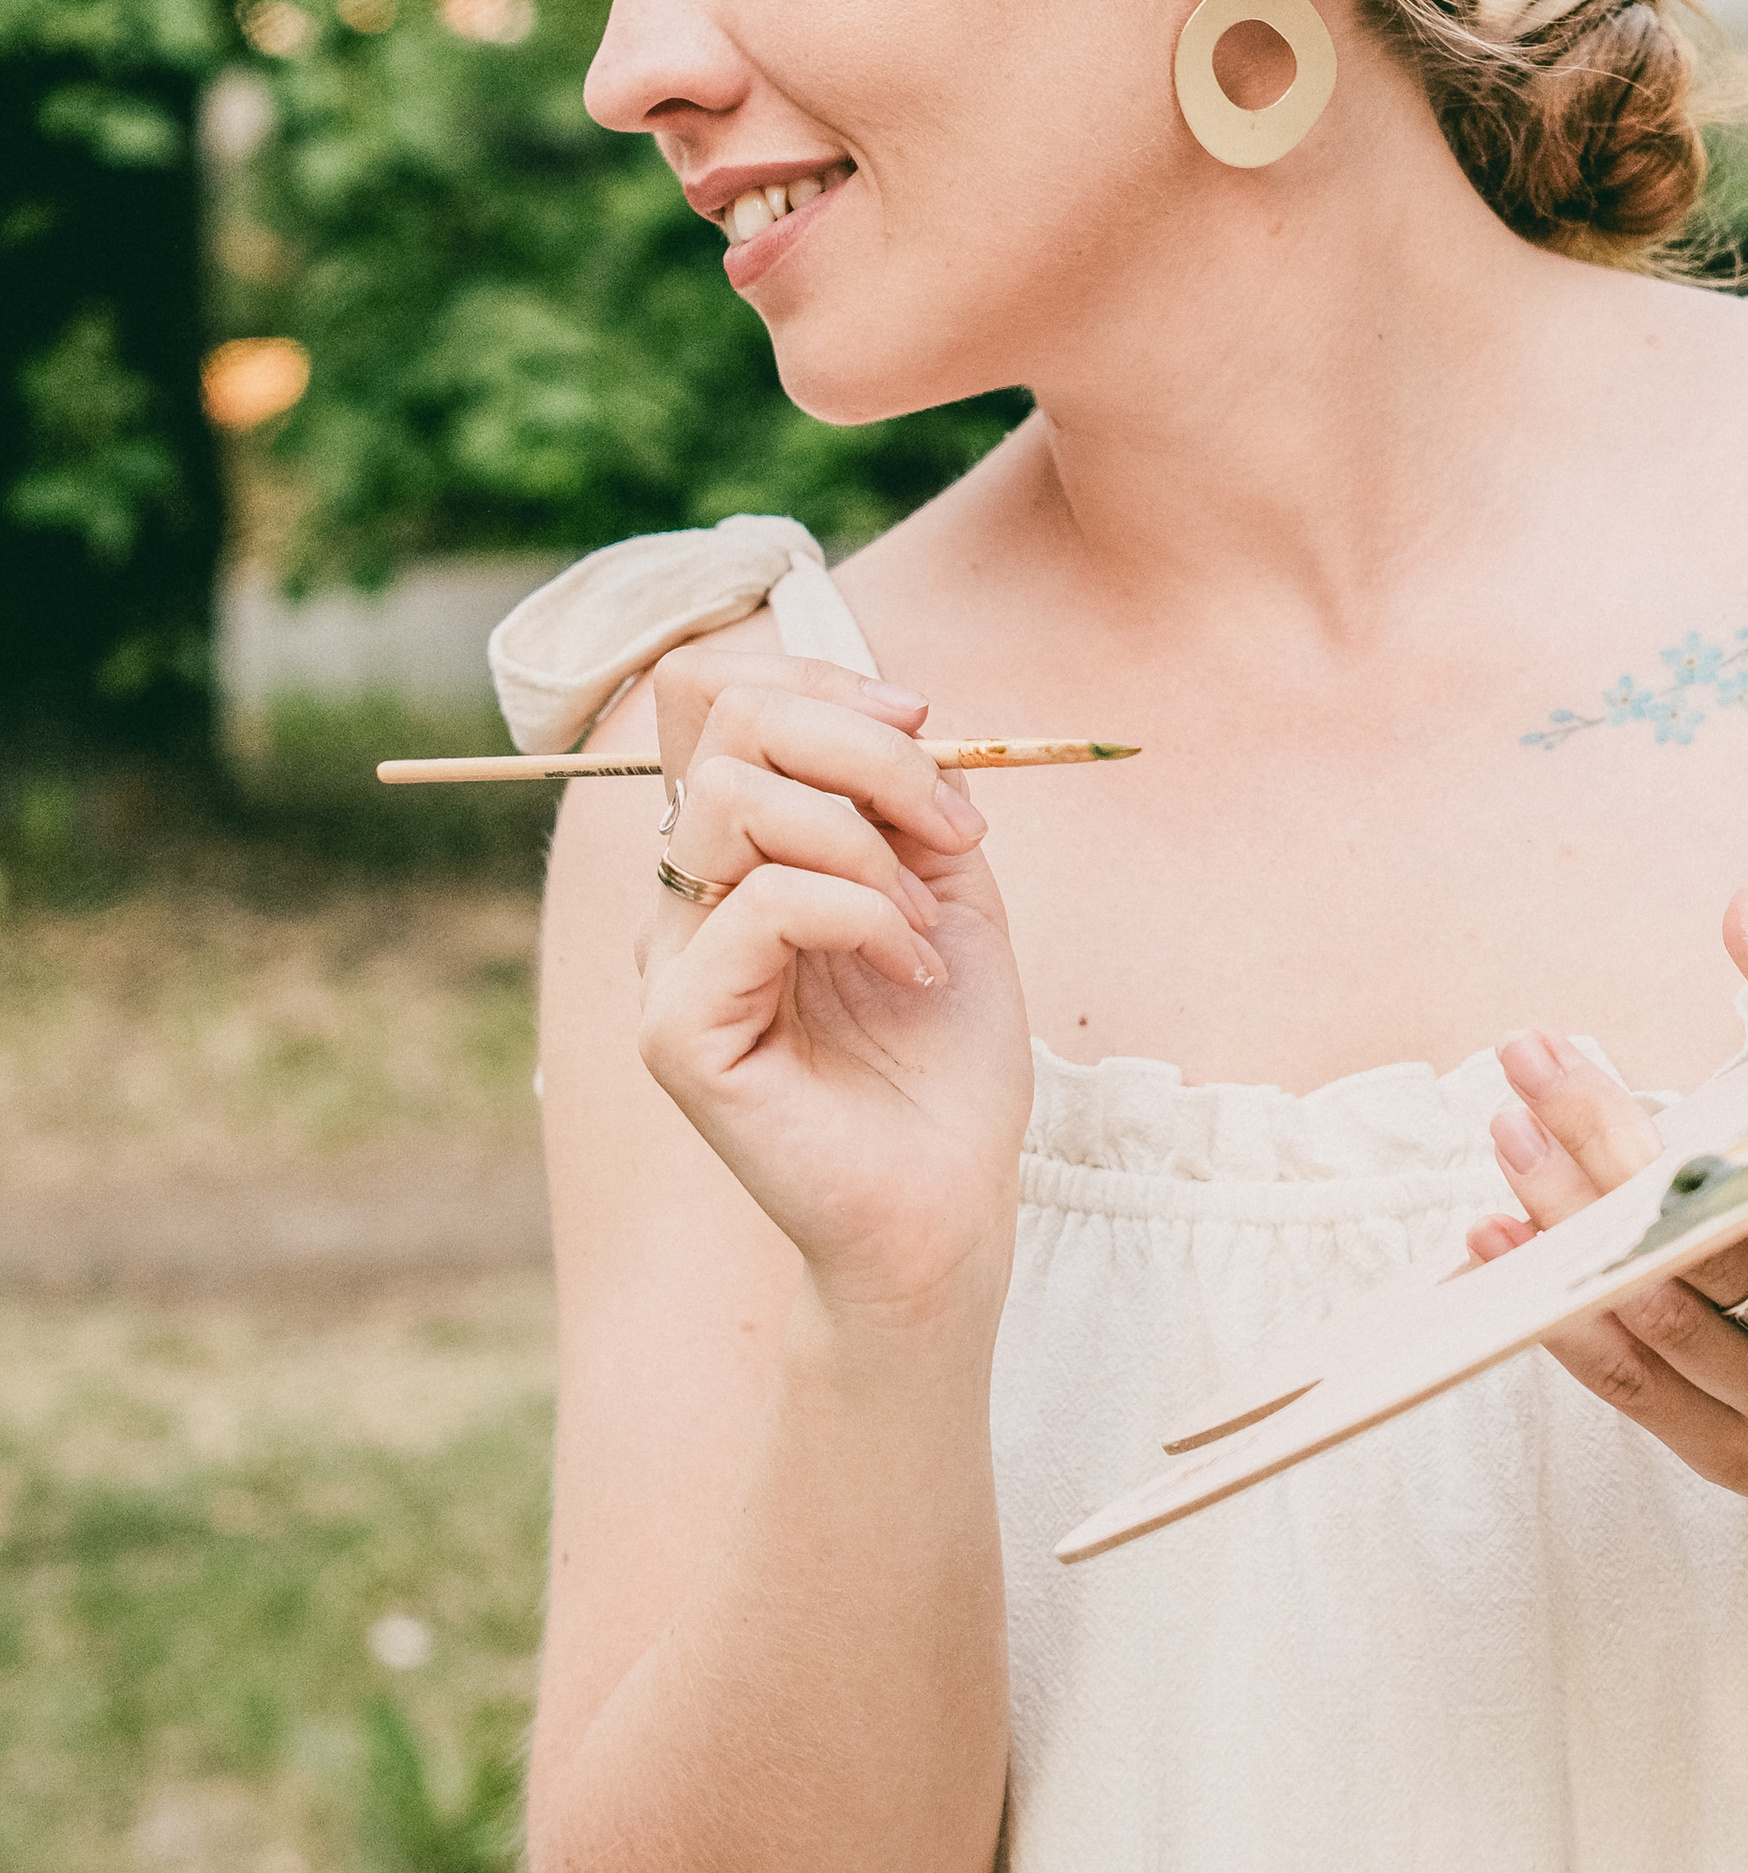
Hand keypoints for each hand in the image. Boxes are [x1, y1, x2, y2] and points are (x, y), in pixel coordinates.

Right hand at [633, 648, 1034, 1328]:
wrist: (950, 1197)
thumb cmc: (947, 1054)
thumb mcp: (949, 886)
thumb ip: (912, 792)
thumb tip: (896, 708)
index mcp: (741, 848)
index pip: (718, 694)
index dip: (818, 675)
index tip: (922, 720)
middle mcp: (688, 891)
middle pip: (729, 720)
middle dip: (865, 747)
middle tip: (951, 829)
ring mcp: (671, 959)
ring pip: (737, 799)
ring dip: (867, 843)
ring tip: (922, 925)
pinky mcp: (677, 1031)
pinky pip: (760, 904)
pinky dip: (862, 915)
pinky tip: (912, 973)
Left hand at [1466, 890, 1747, 1545]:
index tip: (1742, 929)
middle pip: (1719, 1243)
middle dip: (1609, 1140)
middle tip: (1538, 1054)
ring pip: (1658, 1312)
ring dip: (1566, 1212)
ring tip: (1510, 1122)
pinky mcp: (1730, 1460)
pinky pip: (1626, 1383)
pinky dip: (1556, 1304)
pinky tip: (1497, 1233)